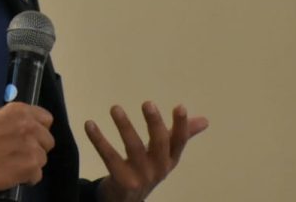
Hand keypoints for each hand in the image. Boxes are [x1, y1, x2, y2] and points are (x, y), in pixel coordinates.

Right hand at [0, 102, 54, 190]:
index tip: (31, 135)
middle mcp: (30, 128)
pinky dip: (27, 178)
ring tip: (16, 165)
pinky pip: (37, 175)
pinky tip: (15, 175)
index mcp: (21, 112)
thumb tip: (13, 118)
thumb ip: (5, 111)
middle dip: (37, 147)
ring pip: (43, 159)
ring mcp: (32, 148)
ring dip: (32, 163)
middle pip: (48, 141)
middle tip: (22, 152)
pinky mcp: (30, 168)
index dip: (40, 128)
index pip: (46, 119)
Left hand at [84, 102, 208, 201]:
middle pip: (160, 144)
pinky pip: (109, 157)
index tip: (180, 107)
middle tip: (148, 103)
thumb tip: (205, 120)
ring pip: (134, 148)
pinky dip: (99, 140)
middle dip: (154, 123)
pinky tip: (89, 124)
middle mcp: (159, 169)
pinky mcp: (122, 181)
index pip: (180, 141)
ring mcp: (141, 176)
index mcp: (170, 159)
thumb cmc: (147, 170)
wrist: (127, 200)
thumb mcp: (165, 154)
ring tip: (115, 108)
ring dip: (125, 126)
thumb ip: (182, 135)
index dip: (181, 125)